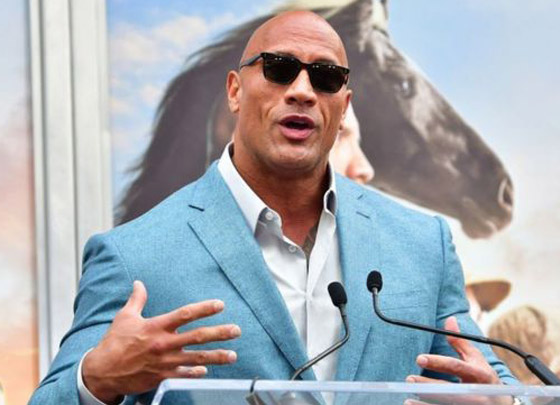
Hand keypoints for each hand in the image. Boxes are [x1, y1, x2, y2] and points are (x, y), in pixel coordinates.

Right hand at [82, 280, 240, 403]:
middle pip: (197, 337)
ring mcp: (165, 362)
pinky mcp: (162, 377)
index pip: (185, 314)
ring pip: (197, 358)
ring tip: (233, 355)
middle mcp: (164, 344)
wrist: (102, 372)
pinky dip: (196, 373)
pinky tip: (207, 371)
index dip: (204, 308)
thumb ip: (137, 299)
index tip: (220, 305)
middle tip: (236, 330)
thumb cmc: (114, 343)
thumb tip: (139, 283)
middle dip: (219, 333)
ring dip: (217, 357)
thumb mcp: (125, 317)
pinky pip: (183, 376)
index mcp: (156, 326)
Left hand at [405, 316, 511, 404]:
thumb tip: (449, 319)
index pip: (456, 367)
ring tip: (407, 400)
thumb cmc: (484, 378)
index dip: (437, 362)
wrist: (504, 404)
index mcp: (480, 374)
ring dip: (425, 404)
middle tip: (409, 379)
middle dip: (428, 386)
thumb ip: (460, 342)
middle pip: (450, 390)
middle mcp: (478, 393)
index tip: (419, 358)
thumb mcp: (476, 359)